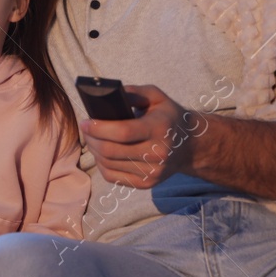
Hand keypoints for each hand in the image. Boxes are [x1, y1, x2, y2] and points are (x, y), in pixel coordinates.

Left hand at [81, 84, 204, 188]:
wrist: (190, 146)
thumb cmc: (168, 117)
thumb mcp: (157, 98)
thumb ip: (134, 92)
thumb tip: (108, 95)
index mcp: (160, 129)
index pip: (123, 132)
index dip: (99, 128)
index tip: (86, 122)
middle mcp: (158, 153)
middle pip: (111, 151)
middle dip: (92, 139)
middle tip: (86, 129)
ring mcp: (152, 171)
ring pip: (109, 164)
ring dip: (95, 151)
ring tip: (93, 140)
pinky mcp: (146, 184)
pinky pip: (113, 177)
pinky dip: (102, 165)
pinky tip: (102, 155)